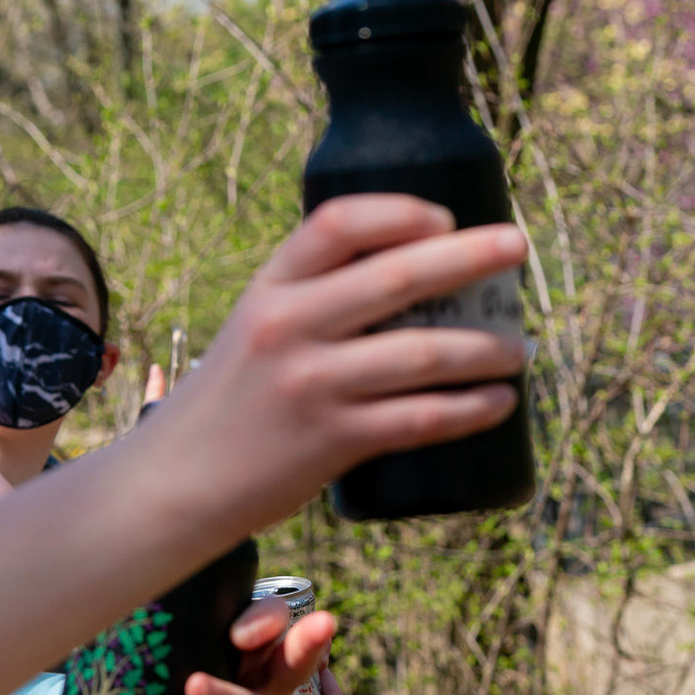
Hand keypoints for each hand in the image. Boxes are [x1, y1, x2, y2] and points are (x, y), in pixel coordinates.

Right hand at [139, 195, 527, 534]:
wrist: (176, 482)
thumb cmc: (229, 401)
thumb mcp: (253, 329)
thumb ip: (312, 302)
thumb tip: (413, 282)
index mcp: (268, 289)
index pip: (337, 224)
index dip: (398, 212)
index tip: (444, 216)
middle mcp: (287, 328)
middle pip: (396, 277)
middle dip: (469, 257)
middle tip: (516, 247)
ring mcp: (310, 385)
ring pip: (423, 353)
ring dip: (486, 348)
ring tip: (518, 350)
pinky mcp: (331, 441)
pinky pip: (421, 419)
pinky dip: (470, 408)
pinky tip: (499, 403)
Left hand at [173, 597, 334, 694]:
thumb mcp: (178, 658)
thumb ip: (172, 631)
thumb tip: (125, 602)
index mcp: (253, 652)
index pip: (271, 620)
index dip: (265, 621)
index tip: (240, 633)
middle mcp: (267, 689)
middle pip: (293, 660)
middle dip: (308, 643)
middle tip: (323, 624)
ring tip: (194, 688)